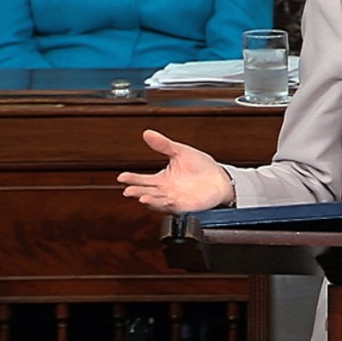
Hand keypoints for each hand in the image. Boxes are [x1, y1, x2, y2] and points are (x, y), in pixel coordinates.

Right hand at [117, 129, 234, 213]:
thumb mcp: (180, 151)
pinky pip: (174, 207)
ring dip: (150, 200)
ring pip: (158, 202)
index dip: (132, 178)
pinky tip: (164, 200)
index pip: (143, 179)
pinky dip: (167, 205)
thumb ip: (163, 145)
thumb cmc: (201, 166)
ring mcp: (175, 199)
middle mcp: (166, 191)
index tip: (122, 176)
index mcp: (162, 179)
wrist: (219, 177)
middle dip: (137, 191)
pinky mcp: (186, 206)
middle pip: (147, 192)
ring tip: (142, 197)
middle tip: (128, 190)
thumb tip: (148, 133)